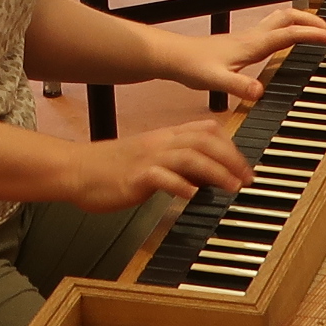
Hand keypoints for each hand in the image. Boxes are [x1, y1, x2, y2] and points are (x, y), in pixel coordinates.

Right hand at [57, 116, 250, 211]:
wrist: (78, 170)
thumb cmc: (113, 167)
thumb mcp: (152, 160)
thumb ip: (179, 164)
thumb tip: (208, 176)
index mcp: (166, 137)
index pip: (207, 130)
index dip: (231, 146)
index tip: (245, 167)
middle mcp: (160, 143)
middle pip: (205, 140)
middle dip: (232, 159)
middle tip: (247, 179)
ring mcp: (148, 158)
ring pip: (190, 156)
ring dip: (216, 171)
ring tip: (232, 187)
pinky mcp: (135, 176)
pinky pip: (162, 176)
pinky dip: (181, 185)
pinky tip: (192, 195)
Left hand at [148, 4, 325, 107]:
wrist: (173, 57)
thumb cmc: (192, 67)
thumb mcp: (215, 81)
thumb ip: (237, 87)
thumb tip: (259, 92)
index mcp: (253, 44)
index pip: (292, 33)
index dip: (316, 34)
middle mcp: (253, 36)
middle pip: (291, 16)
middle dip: (315, 21)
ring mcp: (248, 37)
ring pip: (282, 19)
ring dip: (303, 21)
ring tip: (319, 33)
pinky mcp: (243, 42)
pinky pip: (274, 29)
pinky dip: (289, 30)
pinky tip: (289, 43)